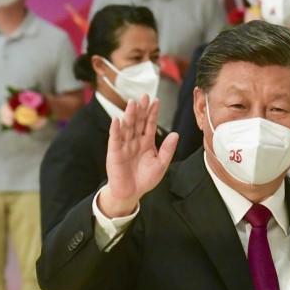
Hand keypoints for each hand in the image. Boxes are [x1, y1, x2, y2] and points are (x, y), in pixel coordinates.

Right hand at [99, 95, 178, 217]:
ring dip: (129, 115)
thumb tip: (176, 134)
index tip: (156, 100)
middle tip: (144, 96)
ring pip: (127, 127)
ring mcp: (124, 145)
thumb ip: (167, 149)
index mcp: (146, 141)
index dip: (152, 112)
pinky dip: (115, 129)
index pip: (149, 124)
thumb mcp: (161, 164)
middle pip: (138, 121)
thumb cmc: (145, 179)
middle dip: (141, 109)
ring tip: (132, 103)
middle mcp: (135, 140)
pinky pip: (114, 139)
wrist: (131, 193)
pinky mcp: (114, 152)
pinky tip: (116, 119)